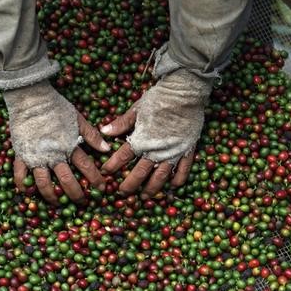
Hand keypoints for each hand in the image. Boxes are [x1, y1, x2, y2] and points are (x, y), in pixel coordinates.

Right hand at [4, 81, 108, 204]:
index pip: (86, 167)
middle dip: (76, 194)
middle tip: (82, 202)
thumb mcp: (78, 119)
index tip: (101, 188)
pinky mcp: (21, 155)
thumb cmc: (55, 106)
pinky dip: (24, 187)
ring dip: (52, 197)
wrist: (30, 97)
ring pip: (44, 184)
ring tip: (58, 203)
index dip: (95, 179)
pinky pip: (20, 176)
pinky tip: (29, 193)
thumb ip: (92, 135)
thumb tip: (107, 149)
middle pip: (67, 181)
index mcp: (69, 146)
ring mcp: (36, 157)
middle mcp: (53, 155)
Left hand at [100, 69, 213, 197]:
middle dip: (130, 185)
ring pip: (160, 176)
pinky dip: (178, 180)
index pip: (122, 157)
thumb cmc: (159, 98)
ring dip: (152, 188)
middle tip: (122, 193)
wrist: (185, 93)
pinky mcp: (187, 150)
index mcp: (142, 139)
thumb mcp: (136, 109)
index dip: (112, 166)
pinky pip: (183, 170)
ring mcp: (173, 152)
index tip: (105, 173)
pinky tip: (172, 187)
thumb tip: (103, 132)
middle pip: (140, 173)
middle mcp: (156, 150)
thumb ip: (121, 123)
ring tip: (145, 197)